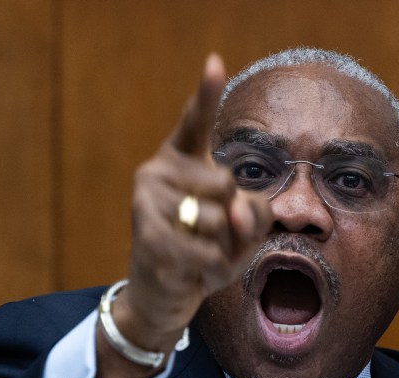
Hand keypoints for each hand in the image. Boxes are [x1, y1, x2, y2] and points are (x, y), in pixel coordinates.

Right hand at [93, 54, 272, 377]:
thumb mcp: (242, 232)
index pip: (195, 122)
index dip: (206, 93)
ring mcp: (147, 200)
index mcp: (181, 160)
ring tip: (203, 259)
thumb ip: (253, 212)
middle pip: (227, 183)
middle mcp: (157, 170)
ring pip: (218, 220)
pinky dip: (213, 271)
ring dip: (225, 253)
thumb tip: (235, 209)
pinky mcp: (145, 234)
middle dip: (235, 222)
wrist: (161, 294)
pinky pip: (206, 251)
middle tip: (214, 240)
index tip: (215, 61)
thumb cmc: (204, 252)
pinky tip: (194, 275)